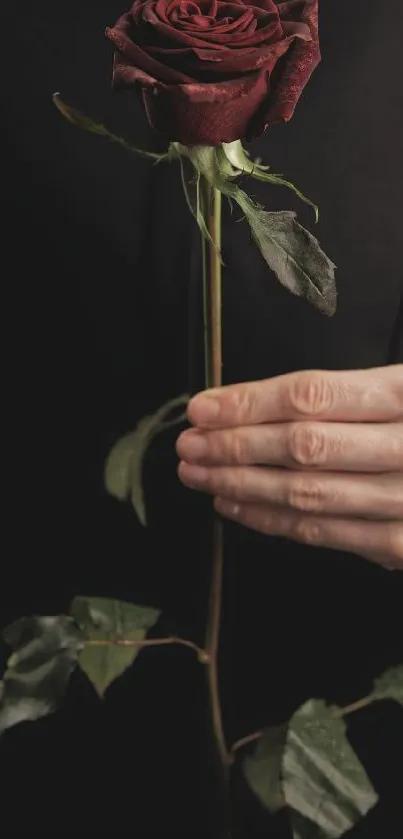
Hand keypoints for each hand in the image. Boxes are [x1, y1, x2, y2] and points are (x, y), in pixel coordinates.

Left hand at [177, 365, 402, 569]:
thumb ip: (357, 397)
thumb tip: (265, 406)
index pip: (314, 394)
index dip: (249, 402)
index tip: (201, 407)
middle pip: (304, 445)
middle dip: (235, 446)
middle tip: (187, 444)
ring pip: (308, 494)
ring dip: (241, 485)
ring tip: (197, 473)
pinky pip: (326, 534)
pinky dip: (272, 521)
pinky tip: (234, 507)